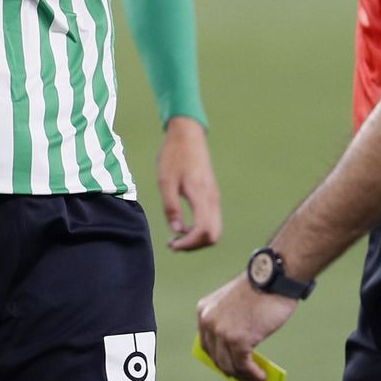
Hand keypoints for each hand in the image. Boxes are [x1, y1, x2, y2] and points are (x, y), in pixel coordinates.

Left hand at [159, 116, 220, 250]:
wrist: (188, 135)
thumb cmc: (173, 155)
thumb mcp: (165, 181)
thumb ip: (171, 207)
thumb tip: (175, 230)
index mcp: (201, 195)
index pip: (204, 231)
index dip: (189, 244)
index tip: (172, 245)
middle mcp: (212, 199)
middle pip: (213, 235)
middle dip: (194, 245)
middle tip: (174, 243)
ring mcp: (214, 197)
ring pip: (214, 229)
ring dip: (197, 238)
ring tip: (176, 235)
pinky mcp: (212, 195)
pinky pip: (211, 220)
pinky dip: (200, 229)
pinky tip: (183, 225)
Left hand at [196, 272, 298, 380]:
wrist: (273, 278)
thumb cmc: (261, 288)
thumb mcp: (235, 304)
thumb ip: (231, 323)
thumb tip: (239, 354)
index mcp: (204, 310)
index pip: (206, 343)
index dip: (218, 358)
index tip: (230, 367)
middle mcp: (208, 321)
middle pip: (216, 357)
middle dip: (231, 370)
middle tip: (245, 378)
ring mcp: (221, 332)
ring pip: (228, 366)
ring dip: (243, 376)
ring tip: (256, 379)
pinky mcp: (238, 341)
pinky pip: (243, 366)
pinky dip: (253, 375)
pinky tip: (262, 376)